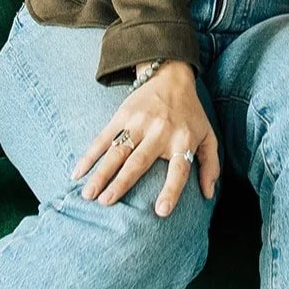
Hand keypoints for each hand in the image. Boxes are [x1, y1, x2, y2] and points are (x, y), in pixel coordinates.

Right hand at [70, 60, 219, 215]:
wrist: (172, 76)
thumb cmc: (190, 113)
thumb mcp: (208, 135)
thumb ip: (211, 164)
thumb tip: (209, 194)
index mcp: (183, 139)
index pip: (179, 168)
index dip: (171, 190)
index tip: (161, 211)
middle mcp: (160, 131)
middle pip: (139, 161)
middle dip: (122, 182)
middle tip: (106, 202)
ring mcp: (139, 122)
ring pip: (118, 150)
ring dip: (101, 172)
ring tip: (88, 194)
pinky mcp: (122, 114)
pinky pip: (103, 137)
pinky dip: (89, 154)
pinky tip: (77, 172)